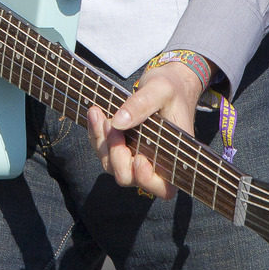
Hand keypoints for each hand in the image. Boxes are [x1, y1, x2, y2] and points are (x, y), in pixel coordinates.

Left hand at [87, 60, 203, 198]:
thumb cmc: (171, 88)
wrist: (168, 82)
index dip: (146, 179)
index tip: (139, 158)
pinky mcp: (122, 147)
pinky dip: (96, 134)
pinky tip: (95, 114)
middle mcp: (154, 163)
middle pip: (127, 177)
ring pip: (110, 164)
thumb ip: (141, 104)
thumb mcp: (160, 90)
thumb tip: (118, 122)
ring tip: (97, 113)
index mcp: (173, 157)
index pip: (162, 187)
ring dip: (101, 142)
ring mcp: (135, 157)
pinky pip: (103, 150)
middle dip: (115, 153)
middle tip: (110, 123)